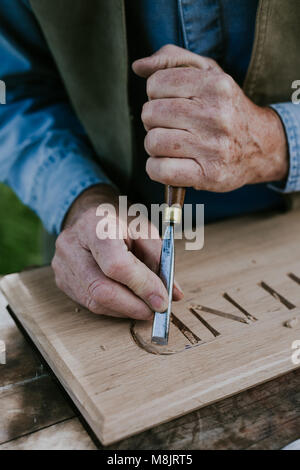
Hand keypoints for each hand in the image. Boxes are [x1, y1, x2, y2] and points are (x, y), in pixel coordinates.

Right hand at [51, 184, 182, 319]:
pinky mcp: (62, 281)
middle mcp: (71, 246)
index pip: (116, 264)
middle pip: (102, 289)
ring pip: (96, 302)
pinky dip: (113, 308)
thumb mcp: (145, 230)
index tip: (162, 300)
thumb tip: (173, 294)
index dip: (141, 286)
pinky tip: (127, 301)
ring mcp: (62, 265)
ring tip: (145, 305)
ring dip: (126, 309)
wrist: (90, 217)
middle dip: (134, 305)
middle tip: (156, 309)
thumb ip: (161, 260)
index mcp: (94, 225)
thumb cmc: (120, 222)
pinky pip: (89, 304)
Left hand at [133, 45, 287, 191]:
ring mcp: (213, 147)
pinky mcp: (208, 175)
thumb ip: (174, 60)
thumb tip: (139, 66)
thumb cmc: (226, 108)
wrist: (262, 146)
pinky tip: (168, 163)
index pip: (156, 83)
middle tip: (170, 126)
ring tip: (172, 145)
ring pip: (153, 142)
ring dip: (155, 145)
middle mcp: (215, 115)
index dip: (156, 94)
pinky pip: (160, 170)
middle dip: (153, 121)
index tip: (171, 102)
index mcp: (215, 85)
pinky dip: (156, 168)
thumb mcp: (209, 73)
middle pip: (150, 113)